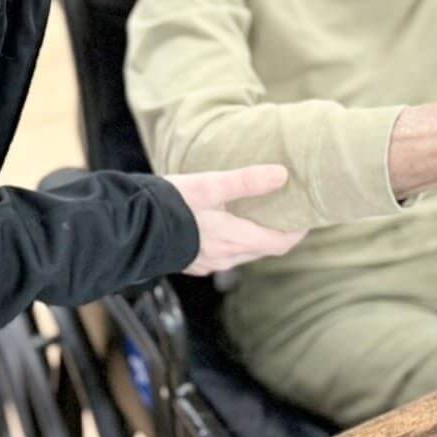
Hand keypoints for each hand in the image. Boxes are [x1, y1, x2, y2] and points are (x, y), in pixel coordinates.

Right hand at [165, 165, 302, 275]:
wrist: (129, 224)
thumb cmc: (170, 204)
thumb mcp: (211, 186)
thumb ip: (247, 181)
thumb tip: (282, 175)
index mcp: (234, 240)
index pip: (279, 244)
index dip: (296, 232)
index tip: (306, 216)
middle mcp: (224, 257)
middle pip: (262, 248)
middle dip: (276, 231)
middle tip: (285, 209)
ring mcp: (206, 261)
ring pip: (242, 251)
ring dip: (254, 235)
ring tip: (257, 212)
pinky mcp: (191, 259)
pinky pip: (222, 252)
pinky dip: (233, 239)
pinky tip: (225, 221)